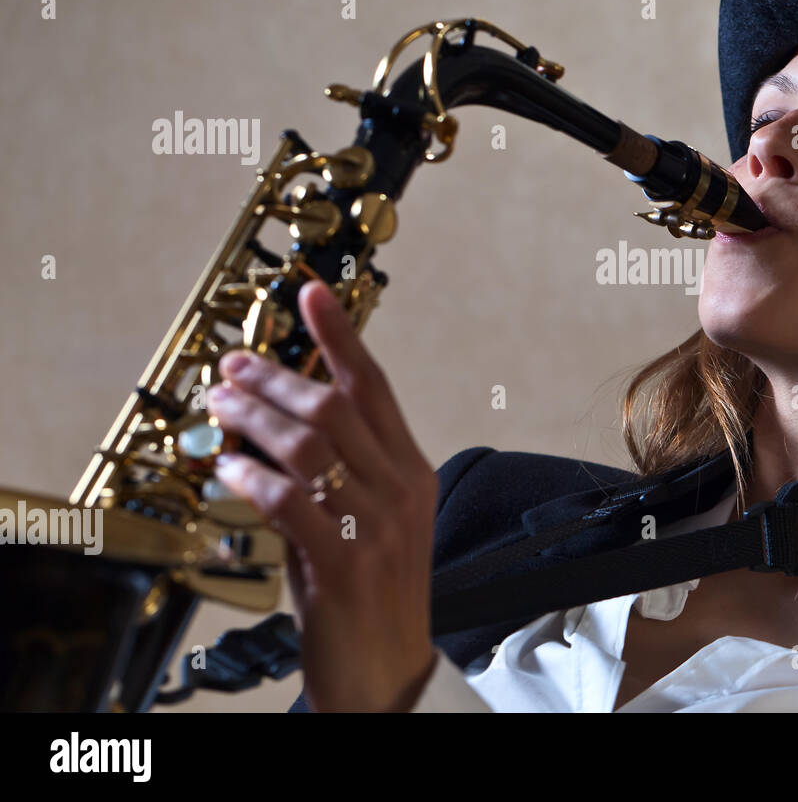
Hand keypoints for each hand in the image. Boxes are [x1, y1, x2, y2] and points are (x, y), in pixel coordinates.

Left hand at [208, 279, 440, 710]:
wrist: (387, 668)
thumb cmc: (376, 593)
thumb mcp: (376, 519)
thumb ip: (345, 469)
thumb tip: (286, 417)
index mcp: (412, 472)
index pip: (375, 387)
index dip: (340, 335)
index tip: (312, 294)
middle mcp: (399, 491)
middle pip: (335, 406)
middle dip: (276, 378)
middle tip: (235, 365)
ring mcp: (375, 527)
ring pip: (308, 445)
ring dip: (254, 416)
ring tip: (220, 405)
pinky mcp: (342, 564)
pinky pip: (289, 501)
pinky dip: (251, 475)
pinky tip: (227, 464)